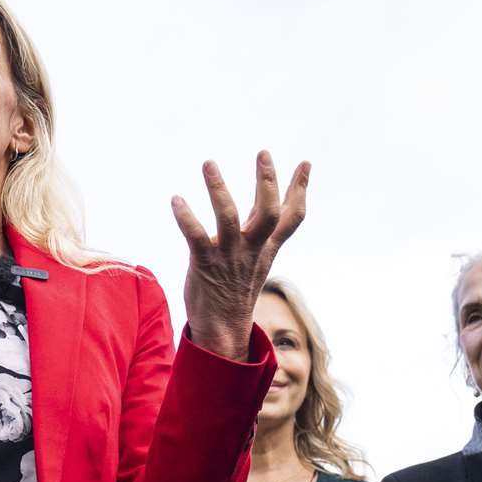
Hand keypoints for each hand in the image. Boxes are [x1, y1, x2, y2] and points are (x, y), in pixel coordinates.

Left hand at [171, 151, 307, 359]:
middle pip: (267, 214)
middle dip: (266, 182)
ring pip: (228, 218)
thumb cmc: (236, 286)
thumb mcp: (257, 257)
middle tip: (263, 153)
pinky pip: (196, 236)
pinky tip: (176, 200)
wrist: (223, 328)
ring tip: (209, 164)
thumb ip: (263, 229)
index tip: (305, 163)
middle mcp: (251, 250)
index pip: (291, 218)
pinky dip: (186, 217)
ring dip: (218, 189)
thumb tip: (270, 202)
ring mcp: (228, 257)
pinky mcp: (204, 264)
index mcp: (265, 247)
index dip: (299, 190)